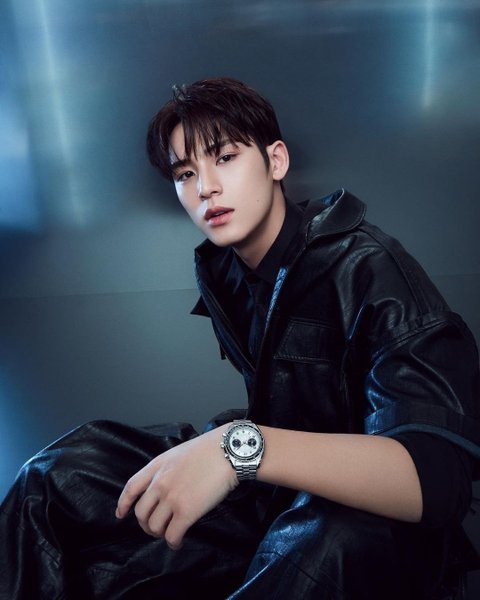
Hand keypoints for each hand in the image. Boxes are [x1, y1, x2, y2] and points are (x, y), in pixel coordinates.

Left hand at [115, 424, 237, 549]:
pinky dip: (173, 542)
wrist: (228, 452)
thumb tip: (166, 486)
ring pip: (154, 527)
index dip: (124, 504)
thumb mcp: (179, 453)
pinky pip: (172, 535)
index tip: (121, 514)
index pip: (131, 488)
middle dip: (146, 525)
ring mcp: (171, 498)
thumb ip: (167, 469)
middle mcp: (160, 483)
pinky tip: (179, 541)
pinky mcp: (186, 512)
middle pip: (141, 513)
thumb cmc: (210, 449)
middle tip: (156, 528)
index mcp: (157, 466)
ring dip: (160, 534)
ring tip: (171, 534)